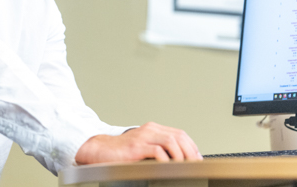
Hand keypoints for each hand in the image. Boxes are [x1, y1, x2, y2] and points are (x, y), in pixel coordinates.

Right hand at [74, 122, 201, 163]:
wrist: (99, 150)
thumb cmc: (120, 152)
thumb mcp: (142, 147)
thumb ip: (157, 149)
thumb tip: (176, 160)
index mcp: (153, 129)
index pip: (180, 133)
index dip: (192, 146)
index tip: (197, 158)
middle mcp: (149, 130)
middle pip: (178, 136)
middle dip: (190, 151)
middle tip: (195, 164)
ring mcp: (142, 137)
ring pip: (171, 141)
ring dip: (182, 155)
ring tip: (185, 166)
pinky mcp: (135, 147)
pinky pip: (157, 151)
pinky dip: (167, 159)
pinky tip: (169, 167)